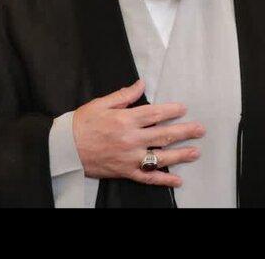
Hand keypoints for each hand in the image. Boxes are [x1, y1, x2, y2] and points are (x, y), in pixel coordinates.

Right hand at [73, 80, 203, 187]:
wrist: (65, 148)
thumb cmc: (81, 124)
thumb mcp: (101, 103)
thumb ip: (124, 95)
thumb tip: (141, 84)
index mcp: (125, 119)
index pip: (155, 114)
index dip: (171, 111)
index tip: (183, 109)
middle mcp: (130, 139)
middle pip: (163, 135)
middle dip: (184, 131)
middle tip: (200, 129)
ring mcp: (129, 157)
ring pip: (160, 157)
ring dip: (180, 155)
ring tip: (195, 152)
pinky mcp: (124, 171)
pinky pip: (147, 177)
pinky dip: (163, 180)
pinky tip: (177, 180)